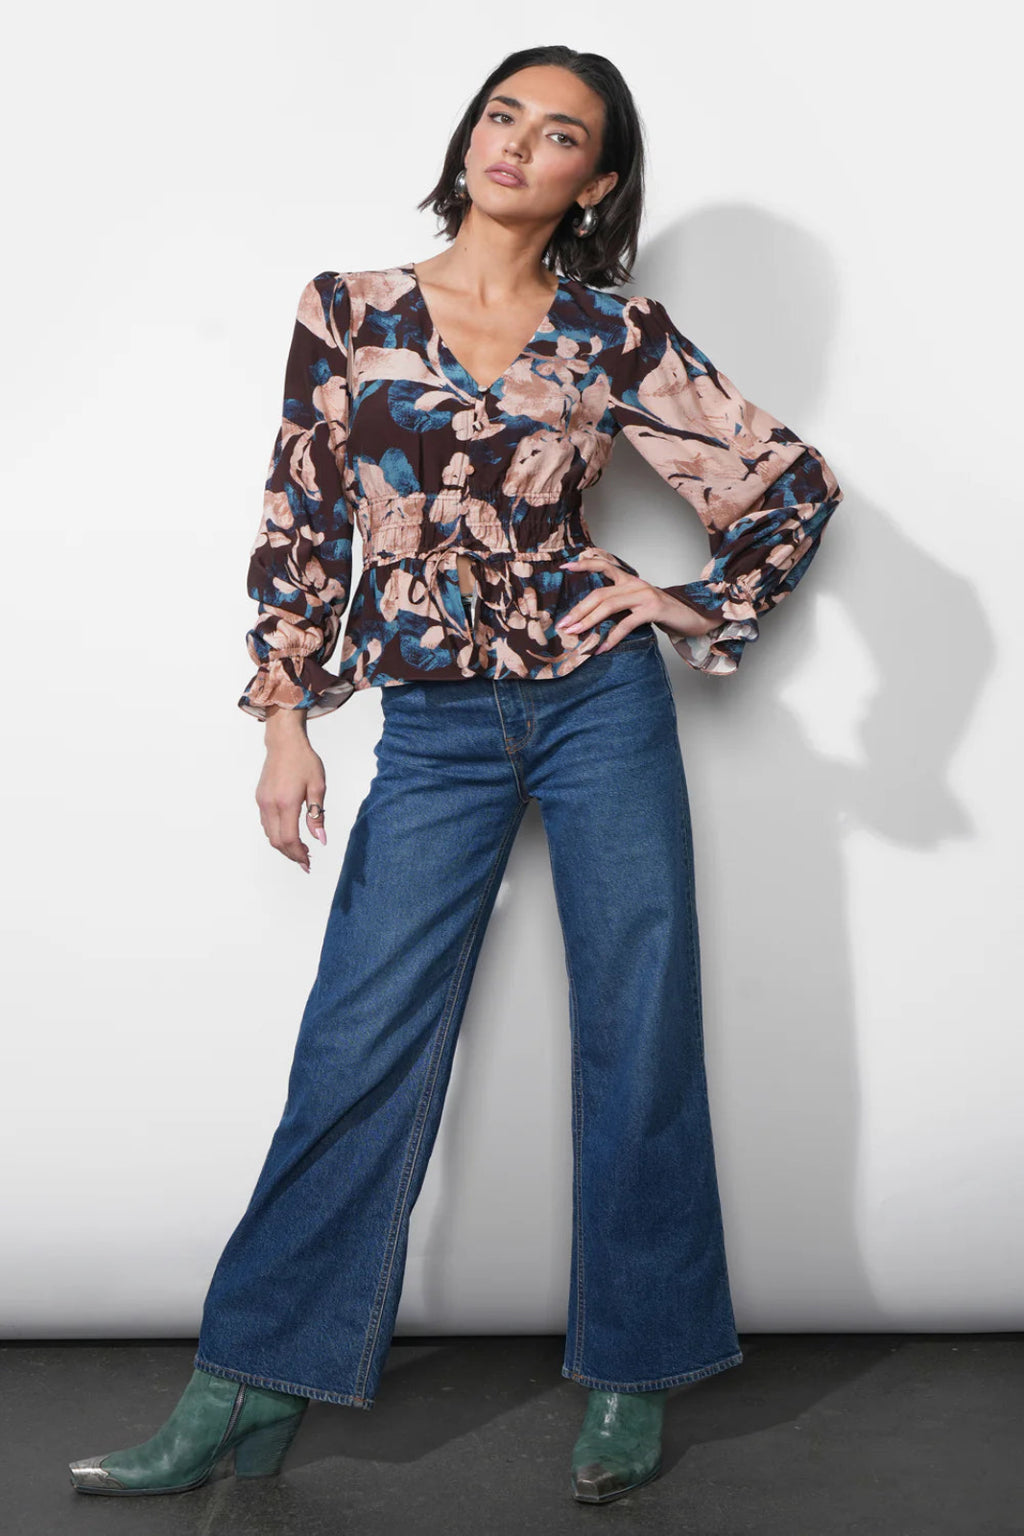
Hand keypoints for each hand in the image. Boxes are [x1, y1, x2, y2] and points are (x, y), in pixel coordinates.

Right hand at [256, 710, 327, 872]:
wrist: (284, 743)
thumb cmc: (304, 761)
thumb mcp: (318, 786)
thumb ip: (317, 815)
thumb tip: (319, 839)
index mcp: (286, 803)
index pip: (289, 839)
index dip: (298, 854)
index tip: (308, 862)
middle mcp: (270, 805)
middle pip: (276, 841)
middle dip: (291, 855)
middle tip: (306, 861)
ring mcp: (262, 802)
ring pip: (269, 835)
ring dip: (283, 846)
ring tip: (301, 849)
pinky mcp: (260, 799)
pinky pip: (266, 824)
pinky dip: (277, 835)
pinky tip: (290, 834)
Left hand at [556, 550, 719, 651]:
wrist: (694, 617)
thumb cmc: (663, 613)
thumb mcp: (638, 605)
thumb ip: (620, 606)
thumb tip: (593, 619)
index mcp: (629, 580)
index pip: (603, 566)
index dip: (584, 564)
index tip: (565, 566)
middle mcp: (635, 584)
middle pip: (600, 594)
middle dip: (579, 610)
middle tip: (563, 625)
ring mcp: (644, 595)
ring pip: (609, 606)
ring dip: (589, 621)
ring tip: (576, 634)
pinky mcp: (652, 609)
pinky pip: (626, 624)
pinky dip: (612, 637)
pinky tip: (602, 648)